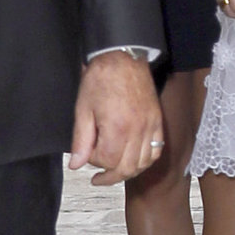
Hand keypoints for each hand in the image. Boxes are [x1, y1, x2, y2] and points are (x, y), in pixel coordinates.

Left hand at [69, 52, 162, 186]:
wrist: (123, 57)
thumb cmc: (101, 79)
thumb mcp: (83, 109)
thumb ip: (81, 140)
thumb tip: (77, 164)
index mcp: (117, 128)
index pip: (108, 161)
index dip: (95, 162)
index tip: (87, 153)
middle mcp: (137, 130)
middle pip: (127, 168)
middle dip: (110, 175)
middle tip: (98, 177)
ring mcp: (150, 125)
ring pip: (144, 162)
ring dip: (129, 171)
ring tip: (116, 170)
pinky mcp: (157, 120)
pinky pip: (157, 148)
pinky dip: (147, 159)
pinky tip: (135, 158)